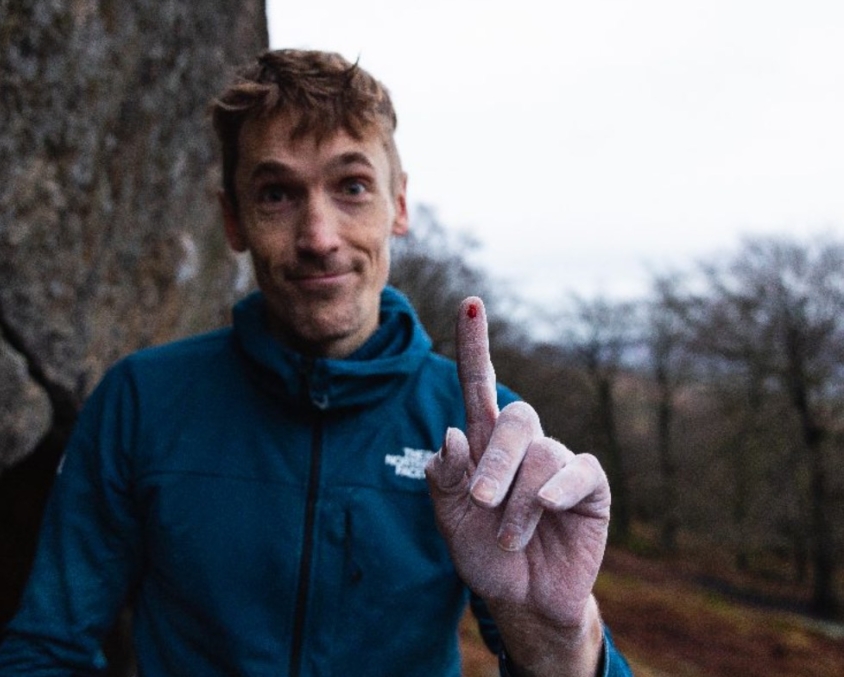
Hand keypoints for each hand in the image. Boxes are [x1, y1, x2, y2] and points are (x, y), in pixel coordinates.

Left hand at [425, 297, 609, 674]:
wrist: (521, 599)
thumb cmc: (483, 553)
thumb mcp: (449, 520)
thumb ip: (443, 480)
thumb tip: (452, 433)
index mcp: (485, 444)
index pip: (479, 385)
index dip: (476, 345)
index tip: (470, 302)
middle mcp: (524, 445)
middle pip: (514, 417)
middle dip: (495, 461)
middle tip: (479, 503)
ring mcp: (559, 463)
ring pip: (541, 456)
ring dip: (519, 502)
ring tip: (509, 538)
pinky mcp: (589, 488)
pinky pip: (579, 471)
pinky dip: (558, 490)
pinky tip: (550, 509)